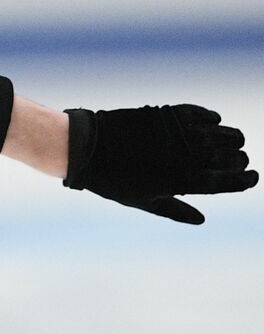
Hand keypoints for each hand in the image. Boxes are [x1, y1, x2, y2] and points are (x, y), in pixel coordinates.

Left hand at [63, 104, 256, 223]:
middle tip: (241, 160)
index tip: (253, 178)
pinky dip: (211, 117)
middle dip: (239, 160)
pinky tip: (215, 121)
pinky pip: (198, 113)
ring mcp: (177, 134)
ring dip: (231, 138)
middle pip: (228, 157)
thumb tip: (201, 220)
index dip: (244, 181)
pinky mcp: (166, 114)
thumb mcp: (143, 201)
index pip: (226, 182)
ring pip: (219, 133)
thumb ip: (175, 210)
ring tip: (235, 142)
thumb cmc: (112, 180)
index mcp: (182, 181)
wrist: (86, 148)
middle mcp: (185, 157)